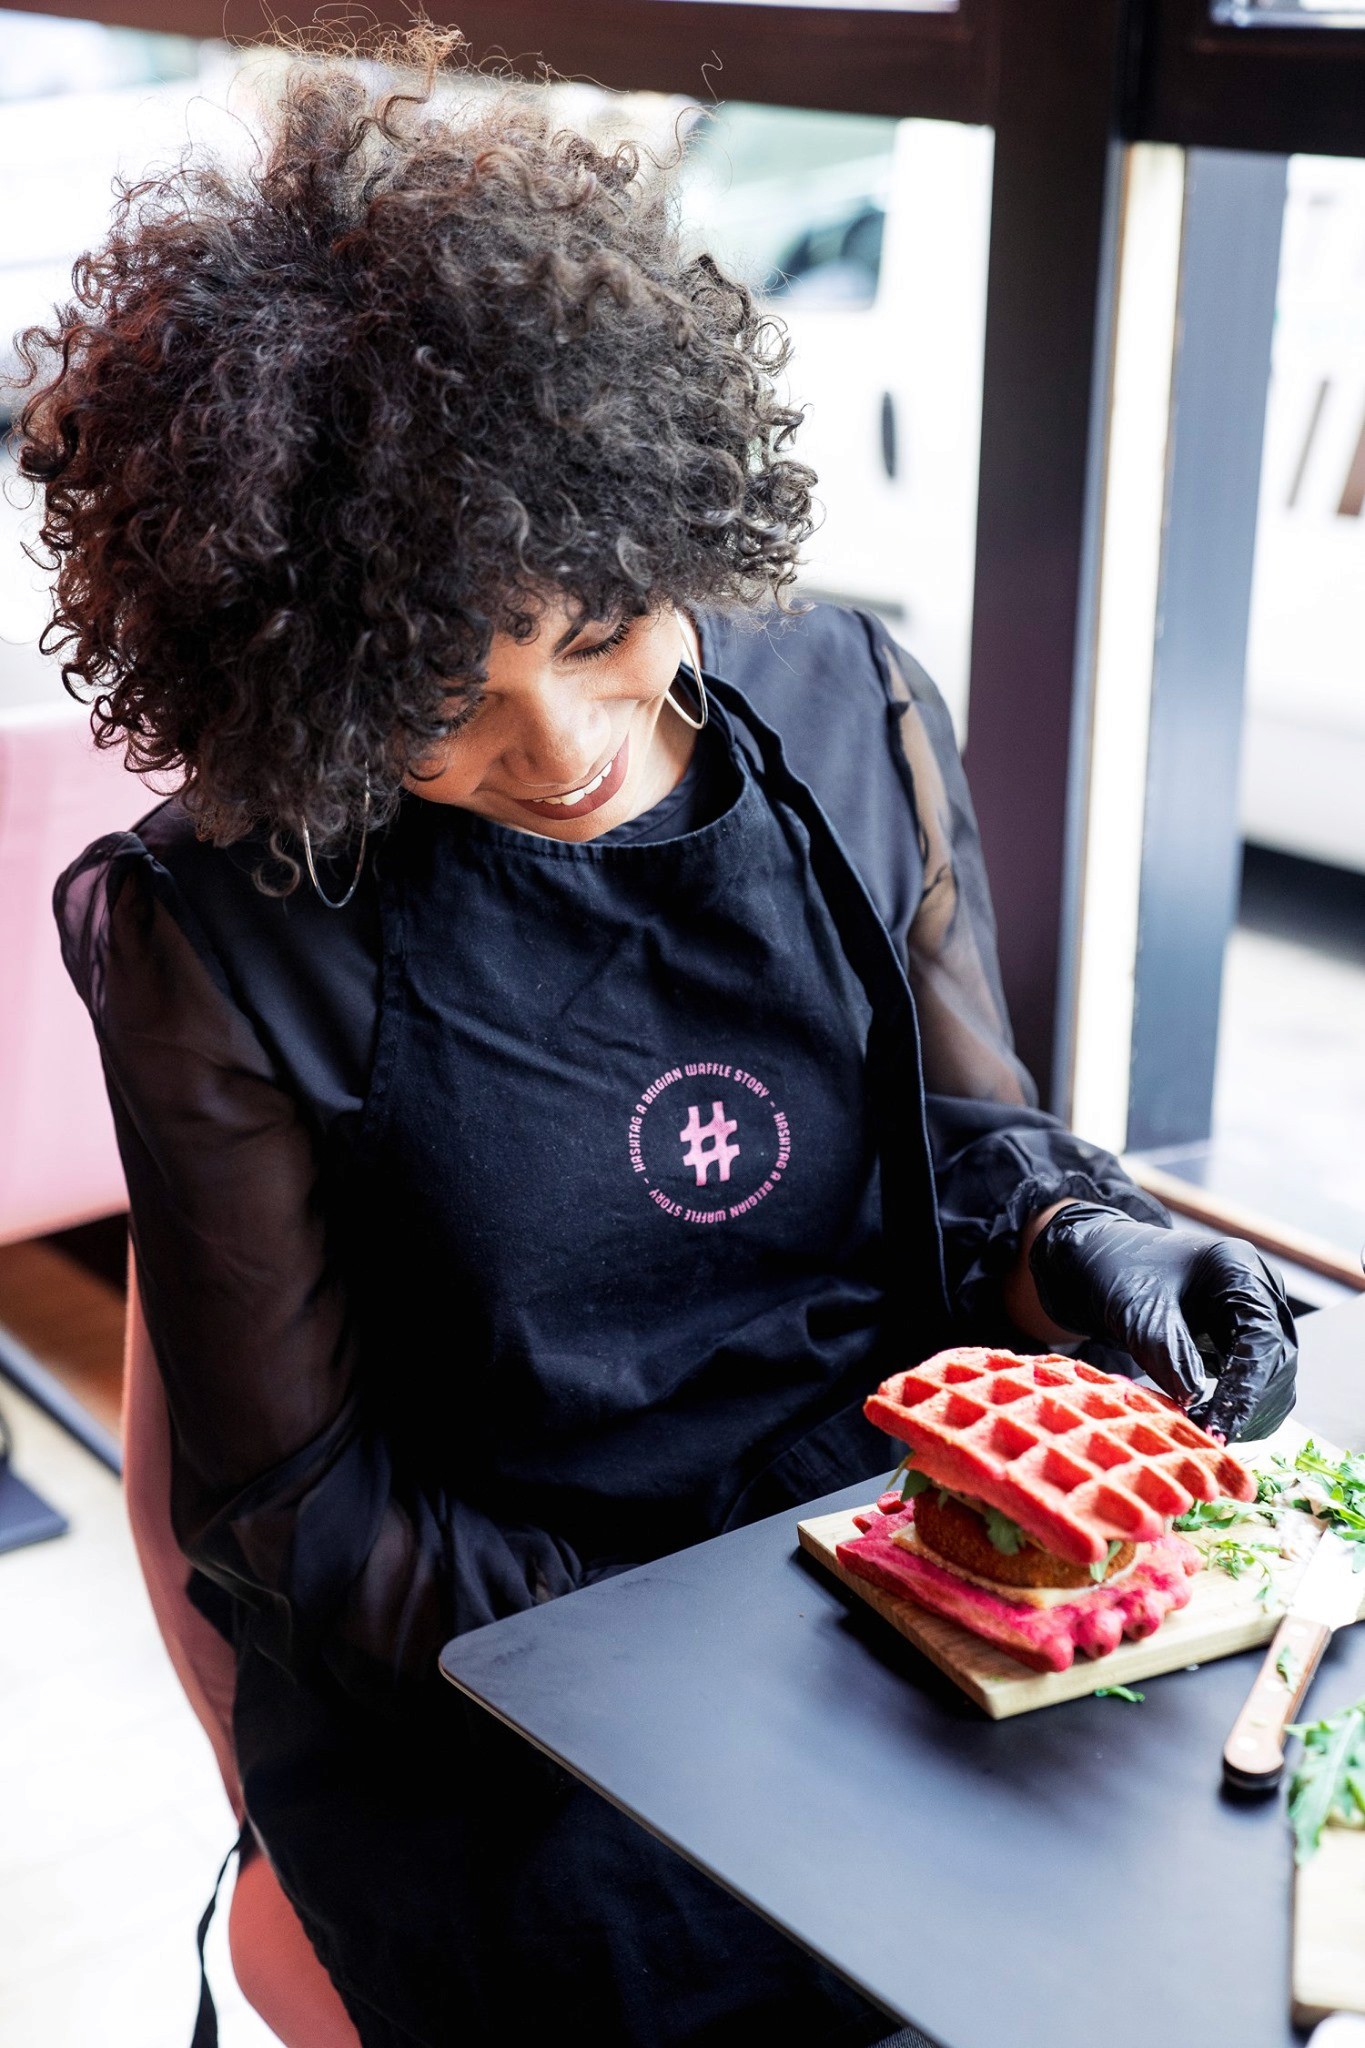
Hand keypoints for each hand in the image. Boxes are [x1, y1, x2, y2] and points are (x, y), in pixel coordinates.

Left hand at [1028, 1202, 1296, 1440]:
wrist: (1105, 1262)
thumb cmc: (1118, 1274)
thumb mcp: (1137, 1311)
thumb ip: (1168, 1352)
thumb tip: (1195, 1402)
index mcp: (1239, 1268)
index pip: (1261, 1338)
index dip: (1243, 1389)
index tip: (1217, 1427)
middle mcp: (1260, 1290)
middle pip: (1277, 1362)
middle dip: (1246, 1406)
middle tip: (1206, 1436)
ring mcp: (1260, 1314)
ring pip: (1276, 1378)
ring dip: (1247, 1412)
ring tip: (1204, 1432)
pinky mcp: (1249, 1338)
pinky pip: (1261, 1383)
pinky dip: (1240, 1407)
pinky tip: (1210, 1422)